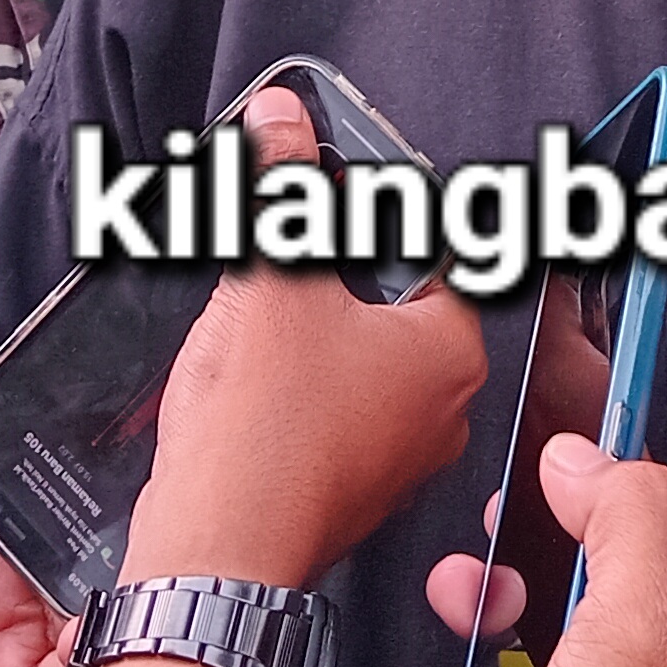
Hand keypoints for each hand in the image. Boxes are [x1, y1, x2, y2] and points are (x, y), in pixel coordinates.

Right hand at [122, 85, 488, 587]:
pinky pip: (329, 409)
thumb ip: (281, 188)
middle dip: (343, 268)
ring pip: (361, 360)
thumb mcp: (272, 279)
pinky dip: (294, 380)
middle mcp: (440, 409)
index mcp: (449, 351)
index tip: (356, 186)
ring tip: (260, 301)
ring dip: (314, 326)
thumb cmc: (265, 427)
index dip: (394, 210)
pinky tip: (246, 367)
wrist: (216, 548)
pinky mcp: (343, 487)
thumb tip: (281, 119)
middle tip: (294, 240)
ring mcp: (394, 456)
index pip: (442, 251)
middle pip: (397, 304)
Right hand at [385, 436, 666, 666]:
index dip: (592, 477)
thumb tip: (592, 455)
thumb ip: (628, 525)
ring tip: (450, 626)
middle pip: (580, 584)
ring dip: (471, 631)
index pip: (651, 520)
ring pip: (528, 654)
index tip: (546, 441)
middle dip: (514, 564)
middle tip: (480, 563)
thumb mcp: (636, 636)